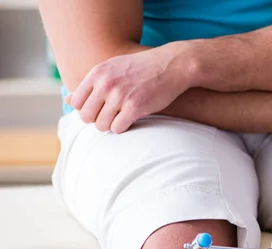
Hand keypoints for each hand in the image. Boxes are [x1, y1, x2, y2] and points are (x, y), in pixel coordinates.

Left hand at [66, 42, 191, 132]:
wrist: (171, 65)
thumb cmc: (143, 69)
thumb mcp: (114, 67)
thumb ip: (93, 82)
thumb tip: (68, 99)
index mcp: (98, 73)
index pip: (76, 102)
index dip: (86, 109)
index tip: (99, 109)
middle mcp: (106, 84)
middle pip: (86, 116)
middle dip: (97, 120)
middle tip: (110, 117)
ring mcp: (120, 96)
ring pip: (101, 125)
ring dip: (110, 126)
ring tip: (120, 119)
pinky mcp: (135, 107)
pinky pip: (117, 128)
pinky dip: (122, 128)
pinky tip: (130, 121)